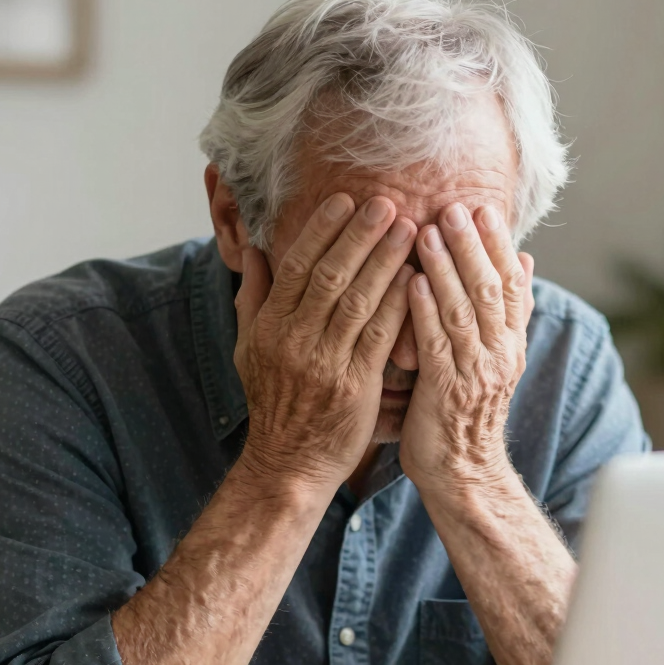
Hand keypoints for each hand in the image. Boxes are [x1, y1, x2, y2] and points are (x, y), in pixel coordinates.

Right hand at [234, 193, 415, 493]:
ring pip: (356, 301)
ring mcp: (324, 363)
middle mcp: (294, 340)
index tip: (345, 200)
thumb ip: (253, 298)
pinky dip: (397, 306)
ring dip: (384, 262)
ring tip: (409, 229)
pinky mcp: (354, 387)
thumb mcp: (248, 350)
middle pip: (328, 275)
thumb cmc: (273, 404)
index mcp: (270, 326)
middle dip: (359, 236)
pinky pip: (378, 338)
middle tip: (386, 202)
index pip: (296, 266)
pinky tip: (415, 280)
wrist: (288, 464)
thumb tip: (254, 250)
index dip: (321, 230)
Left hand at [399, 202, 533, 492]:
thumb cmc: (469, 412)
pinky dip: (424, 312)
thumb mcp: (498, 359)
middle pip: (489, 290)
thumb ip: (508, 312)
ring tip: (428, 232)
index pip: (511, 284)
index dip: (498, 245)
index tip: (483, 209)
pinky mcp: (445, 393)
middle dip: (472, 246)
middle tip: (454, 207)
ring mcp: (474, 374)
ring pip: (463, 312)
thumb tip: (525, 261)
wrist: (463, 472)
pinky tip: (411, 283)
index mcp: (511, 344)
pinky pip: (436, 346)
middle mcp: (499, 354)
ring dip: (445, 269)